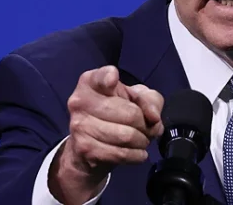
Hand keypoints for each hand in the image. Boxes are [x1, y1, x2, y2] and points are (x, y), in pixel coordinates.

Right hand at [48, 65, 163, 203]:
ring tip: (143, 140)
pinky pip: (120, 153)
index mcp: (91, 82)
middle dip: (145, 124)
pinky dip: (136, 155)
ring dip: (142, 141)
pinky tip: (138, 153)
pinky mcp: (84, 148)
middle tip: (147, 128)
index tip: (114, 80)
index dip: (109, 78)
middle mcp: (80, 101)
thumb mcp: (137, 98)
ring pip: (126, 136)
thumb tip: (153, 118)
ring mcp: (80, 126)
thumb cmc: (116, 112)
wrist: (91, 147)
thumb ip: (150, 101)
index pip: (101, 76)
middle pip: (129, 113)